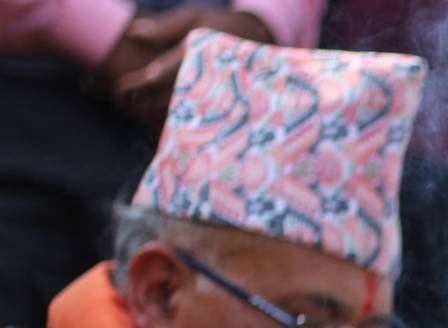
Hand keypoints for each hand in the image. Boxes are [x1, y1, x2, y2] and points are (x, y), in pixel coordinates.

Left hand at [105, 7, 275, 123]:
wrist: (266, 40)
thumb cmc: (224, 25)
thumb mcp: (195, 17)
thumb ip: (164, 27)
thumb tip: (133, 34)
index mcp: (195, 55)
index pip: (156, 76)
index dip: (133, 86)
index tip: (117, 92)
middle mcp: (207, 78)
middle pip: (165, 102)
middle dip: (141, 107)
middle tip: (124, 106)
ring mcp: (218, 95)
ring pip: (181, 116)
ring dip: (157, 118)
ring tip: (141, 115)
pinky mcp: (227, 105)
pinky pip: (199, 122)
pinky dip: (179, 124)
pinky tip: (168, 122)